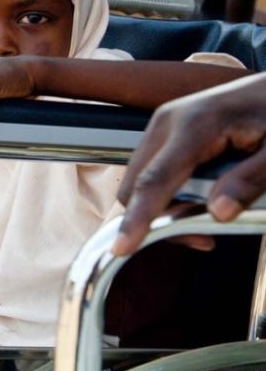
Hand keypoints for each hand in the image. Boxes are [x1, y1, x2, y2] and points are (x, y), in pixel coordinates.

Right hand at [113, 74, 265, 255]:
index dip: (137, 218)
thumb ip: (250, 181)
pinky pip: (153, 171)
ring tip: (207, 221)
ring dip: (164, 207)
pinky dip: (168, 193)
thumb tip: (217, 213)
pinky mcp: (166, 132)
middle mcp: (167, 122)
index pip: (154, 180)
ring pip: (140, 180)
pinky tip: (201, 199)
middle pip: (136, 184)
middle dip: (156, 219)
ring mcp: (163, 125)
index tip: (121, 248)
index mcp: (194, 124)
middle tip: (204, 238)